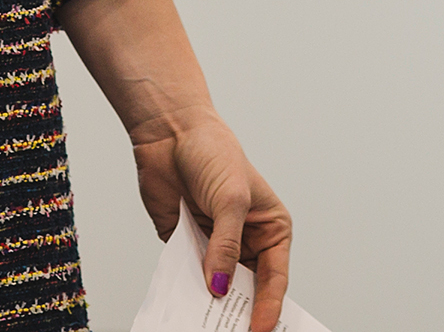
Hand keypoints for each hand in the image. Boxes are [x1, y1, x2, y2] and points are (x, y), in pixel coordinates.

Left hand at [133, 113, 292, 331]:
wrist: (169, 131)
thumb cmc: (213, 153)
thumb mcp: (230, 200)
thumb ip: (225, 245)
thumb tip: (218, 285)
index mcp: (270, 230)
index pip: (273, 278)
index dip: (268, 307)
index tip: (258, 330)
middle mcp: (244, 241)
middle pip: (246, 288)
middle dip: (239, 311)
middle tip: (230, 331)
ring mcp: (214, 244)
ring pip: (215, 285)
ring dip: (209, 303)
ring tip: (204, 324)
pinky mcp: (185, 241)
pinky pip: (187, 272)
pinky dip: (185, 287)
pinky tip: (181, 303)